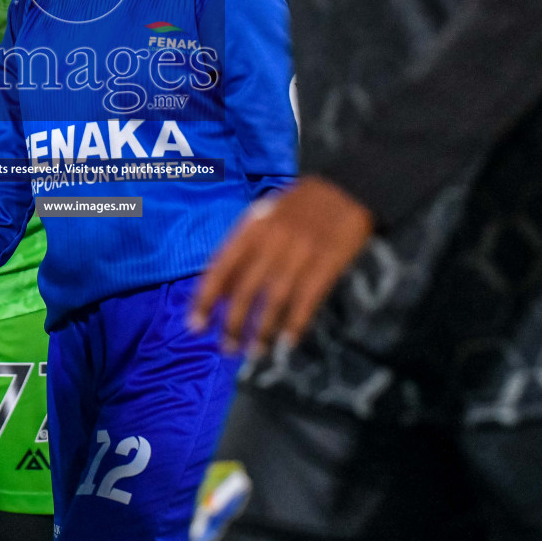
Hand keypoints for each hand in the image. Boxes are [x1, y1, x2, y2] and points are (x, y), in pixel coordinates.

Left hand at [190, 176, 373, 356]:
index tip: (196, 325)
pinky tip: (287, 342)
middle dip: (233, 324)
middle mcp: (272, 242)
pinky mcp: (327, 264)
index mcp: (252, 228)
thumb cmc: (298, 205)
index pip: (220, 268)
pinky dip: (295, 323)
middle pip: (246, 290)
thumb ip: (243, 248)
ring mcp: (301, 253)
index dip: (205, 299)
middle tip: (226, 348)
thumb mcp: (264, 216)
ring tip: (253, 352)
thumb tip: (223, 289)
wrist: (345, 188)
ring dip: (262, 330)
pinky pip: (307, 300)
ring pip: (275, 300)